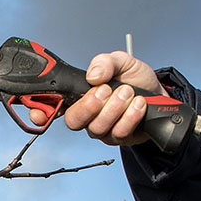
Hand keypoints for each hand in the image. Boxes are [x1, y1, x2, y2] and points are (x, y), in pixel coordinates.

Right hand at [29, 51, 167, 146]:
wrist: (160, 94)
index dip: (40, 112)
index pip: (50, 107)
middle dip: (90, 106)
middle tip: (106, 90)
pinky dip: (131, 116)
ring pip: (97, 128)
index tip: (42, 111)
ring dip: (115, 108)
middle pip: (72, 121)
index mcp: (77, 96)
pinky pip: (118, 133)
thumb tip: (93, 75)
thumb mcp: (122, 61)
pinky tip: (139, 104)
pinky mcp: (117, 139)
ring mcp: (100, 129)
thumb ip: (106, 62)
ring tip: (128, 92)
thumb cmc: (135, 78)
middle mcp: (85, 115)